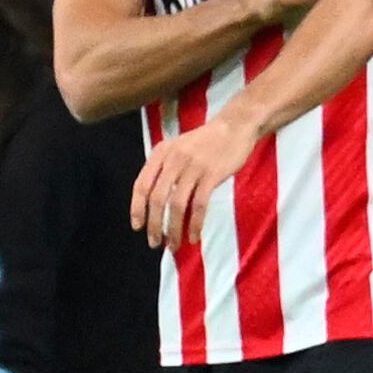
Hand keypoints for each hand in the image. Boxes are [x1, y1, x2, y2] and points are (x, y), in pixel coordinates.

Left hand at [130, 116, 263, 249]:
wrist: (235, 127)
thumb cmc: (206, 142)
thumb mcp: (178, 148)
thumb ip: (165, 170)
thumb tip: (154, 204)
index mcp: (161, 152)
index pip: (141, 184)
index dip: (137, 208)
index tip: (137, 226)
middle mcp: (174, 158)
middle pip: (157, 199)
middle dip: (154, 225)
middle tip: (155, 243)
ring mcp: (193, 166)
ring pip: (177, 205)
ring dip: (174, 229)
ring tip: (174, 245)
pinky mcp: (212, 174)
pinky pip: (199, 205)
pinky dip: (194, 224)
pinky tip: (194, 236)